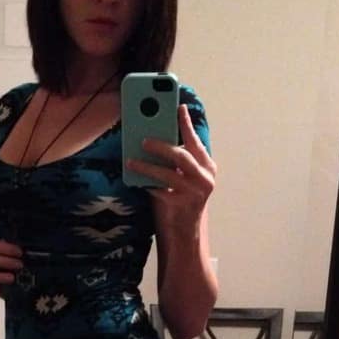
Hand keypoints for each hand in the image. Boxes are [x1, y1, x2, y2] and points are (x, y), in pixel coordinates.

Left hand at [125, 104, 216, 227]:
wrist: (184, 231)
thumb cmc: (179, 197)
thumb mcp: (181, 175)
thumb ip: (172, 160)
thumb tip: (150, 138)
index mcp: (207, 166)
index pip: (196, 141)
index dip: (187, 124)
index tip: (179, 107)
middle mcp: (205, 178)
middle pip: (182, 156)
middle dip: (161, 146)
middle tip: (143, 140)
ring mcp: (195, 193)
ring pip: (169, 174)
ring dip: (147, 166)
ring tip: (131, 161)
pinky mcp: (182, 206)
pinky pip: (161, 191)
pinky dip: (148, 185)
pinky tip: (137, 181)